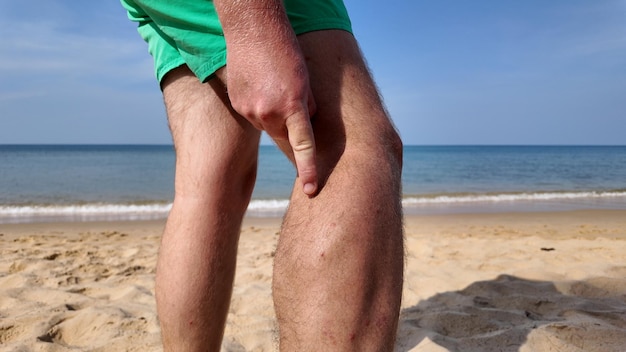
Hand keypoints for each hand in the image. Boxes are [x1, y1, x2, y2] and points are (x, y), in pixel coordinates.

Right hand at [215, 2, 317, 195]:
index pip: (303, 146)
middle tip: (290, 104)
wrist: (253, 29)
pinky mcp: (239, 104)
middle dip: (290, 128)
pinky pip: (253, 115)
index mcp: (292, 107)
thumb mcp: (306, 79)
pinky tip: (259, 85)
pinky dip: (259, 106)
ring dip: (274, 114)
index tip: (311, 190)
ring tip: (272, 86)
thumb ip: (306, 107)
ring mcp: (251, 110)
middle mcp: (270, 113)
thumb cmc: (286, 50)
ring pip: (268, 125)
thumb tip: (304, 128)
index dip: (308, 170)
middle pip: (284, 136)